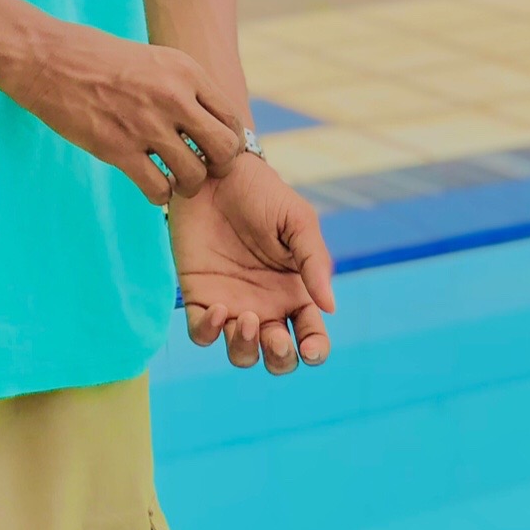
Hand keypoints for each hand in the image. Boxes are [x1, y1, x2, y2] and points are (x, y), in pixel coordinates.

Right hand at [10, 22, 242, 204]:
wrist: (47, 59)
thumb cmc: (95, 57)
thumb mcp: (151, 59)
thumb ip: (182, 86)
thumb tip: (208, 118)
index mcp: (184, 71)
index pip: (231, 118)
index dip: (227, 141)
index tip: (210, 148)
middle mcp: (172, 96)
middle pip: (224, 150)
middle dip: (217, 166)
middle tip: (199, 167)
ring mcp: (146, 124)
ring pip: (194, 176)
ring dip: (185, 184)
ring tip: (170, 178)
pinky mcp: (118, 148)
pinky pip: (158, 189)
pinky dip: (157, 194)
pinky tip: (147, 182)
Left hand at [169, 156, 334, 373]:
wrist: (214, 170)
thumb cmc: (262, 193)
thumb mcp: (297, 221)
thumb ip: (314, 262)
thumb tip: (330, 308)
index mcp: (295, 292)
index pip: (312, 337)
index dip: (315, 352)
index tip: (309, 348)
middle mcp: (266, 305)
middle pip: (278, 357)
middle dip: (279, 358)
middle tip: (274, 336)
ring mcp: (232, 303)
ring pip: (241, 354)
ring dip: (246, 349)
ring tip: (247, 319)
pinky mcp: (199, 295)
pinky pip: (202, 334)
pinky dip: (210, 333)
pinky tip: (218, 310)